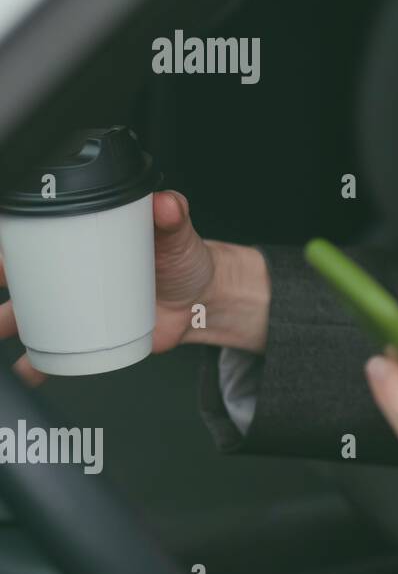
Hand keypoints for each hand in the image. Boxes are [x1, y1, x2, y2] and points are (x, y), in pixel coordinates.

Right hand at [1, 190, 268, 385]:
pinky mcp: (89, 335)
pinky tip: (30, 370)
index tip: (4, 254)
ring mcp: (77, 305)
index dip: (14, 244)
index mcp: (85, 239)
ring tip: (1, 329)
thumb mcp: (178, 233)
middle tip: (0, 286)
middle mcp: (72, 272)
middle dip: (4, 281)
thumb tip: (166, 203)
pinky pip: (55, 351)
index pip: (39, 235)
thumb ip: (174, 214)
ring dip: (8, 323)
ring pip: (28, 314)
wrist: (202, 301)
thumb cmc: (184, 260)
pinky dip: (38, 363)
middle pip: (22, 276)